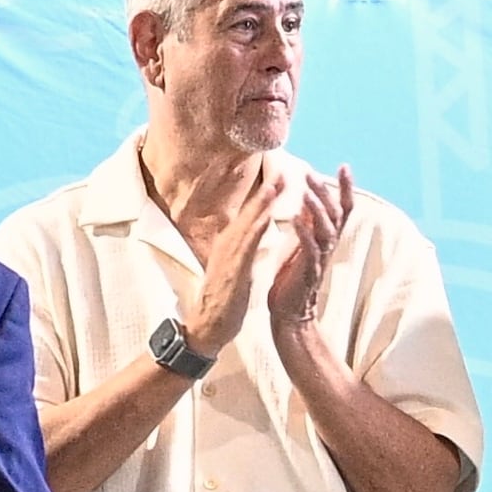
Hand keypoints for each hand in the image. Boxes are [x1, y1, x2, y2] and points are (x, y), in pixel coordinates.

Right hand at [174, 158, 286, 352]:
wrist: (209, 324)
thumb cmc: (225, 297)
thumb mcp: (235, 265)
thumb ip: (244, 246)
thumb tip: (255, 229)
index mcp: (230, 243)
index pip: (250, 213)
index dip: (265, 194)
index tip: (279, 176)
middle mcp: (227, 244)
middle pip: (249, 212)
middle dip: (266, 190)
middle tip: (282, 168)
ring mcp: (228, 256)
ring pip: (248, 223)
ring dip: (262, 202)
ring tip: (277, 183)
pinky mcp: (232, 270)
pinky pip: (246, 246)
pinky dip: (256, 229)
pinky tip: (267, 217)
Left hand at [265, 167, 354, 339]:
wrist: (290, 312)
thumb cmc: (294, 277)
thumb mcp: (303, 244)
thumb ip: (309, 223)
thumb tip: (310, 197)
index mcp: (327, 238)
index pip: (343, 208)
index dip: (346, 188)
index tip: (345, 165)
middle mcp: (328, 246)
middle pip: (336, 215)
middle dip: (326, 193)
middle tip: (311, 174)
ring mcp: (319, 259)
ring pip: (326, 230)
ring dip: (316, 210)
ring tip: (306, 193)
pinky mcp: (308, 272)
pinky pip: (309, 250)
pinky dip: (303, 233)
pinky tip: (295, 218)